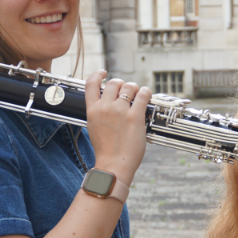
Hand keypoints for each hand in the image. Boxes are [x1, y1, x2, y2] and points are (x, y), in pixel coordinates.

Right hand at [84, 70, 151, 186]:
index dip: (97, 75)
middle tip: (126, 90)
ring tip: (137, 95)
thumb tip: (107, 102)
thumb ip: (99, 113)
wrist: (113, 165)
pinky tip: (146, 95)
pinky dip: (146, 92)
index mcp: (92, 110)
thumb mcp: (94, 128)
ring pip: (129, 86)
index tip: (103, 72)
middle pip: (114, 83)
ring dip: (134, 88)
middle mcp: (105, 107)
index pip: (91, 84)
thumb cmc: (105, 150)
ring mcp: (120, 111)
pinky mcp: (135, 116)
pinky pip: (143, 95)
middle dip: (121, 84)